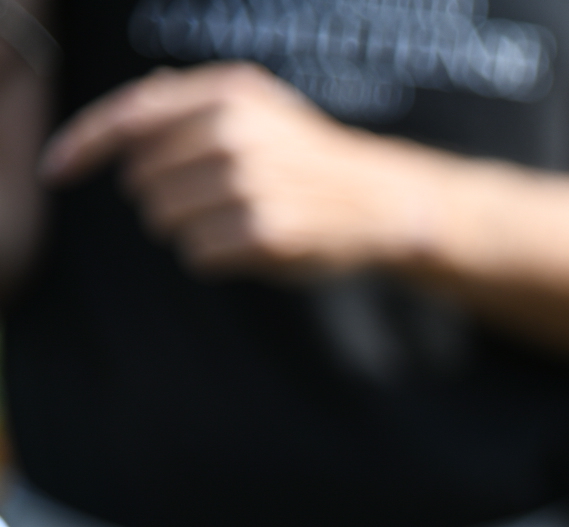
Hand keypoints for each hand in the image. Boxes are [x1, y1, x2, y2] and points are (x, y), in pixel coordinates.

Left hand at [39, 63, 432, 275]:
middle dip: (163, 197)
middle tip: (212, 199)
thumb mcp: (262, 106)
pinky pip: (197, 254)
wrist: (381, 201)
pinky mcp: (262, 234)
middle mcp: (234, 134)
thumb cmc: (312, 157)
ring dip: (190, 230)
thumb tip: (135, 104)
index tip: (55, 170)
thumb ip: (193, 100)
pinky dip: (215, 257)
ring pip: (164, 221)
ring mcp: (249, 184)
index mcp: (227, 94)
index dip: (81, 146)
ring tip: (236, 220)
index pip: (128, 118)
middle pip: (140, 180)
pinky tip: (251, 244)